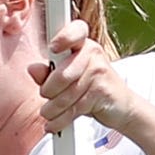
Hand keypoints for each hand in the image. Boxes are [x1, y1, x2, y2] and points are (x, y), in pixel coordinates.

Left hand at [31, 20, 135, 134]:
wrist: (122, 105)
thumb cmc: (91, 88)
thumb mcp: (67, 79)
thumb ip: (48, 74)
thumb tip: (33, 68)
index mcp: (82, 44)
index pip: (76, 31)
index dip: (64, 37)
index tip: (53, 48)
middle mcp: (92, 53)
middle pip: (61, 74)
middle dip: (48, 91)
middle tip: (47, 97)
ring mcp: (99, 72)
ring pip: (66, 95)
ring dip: (52, 110)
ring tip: (49, 113)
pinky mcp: (102, 92)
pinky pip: (74, 109)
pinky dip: (60, 120)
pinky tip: (54, 124)